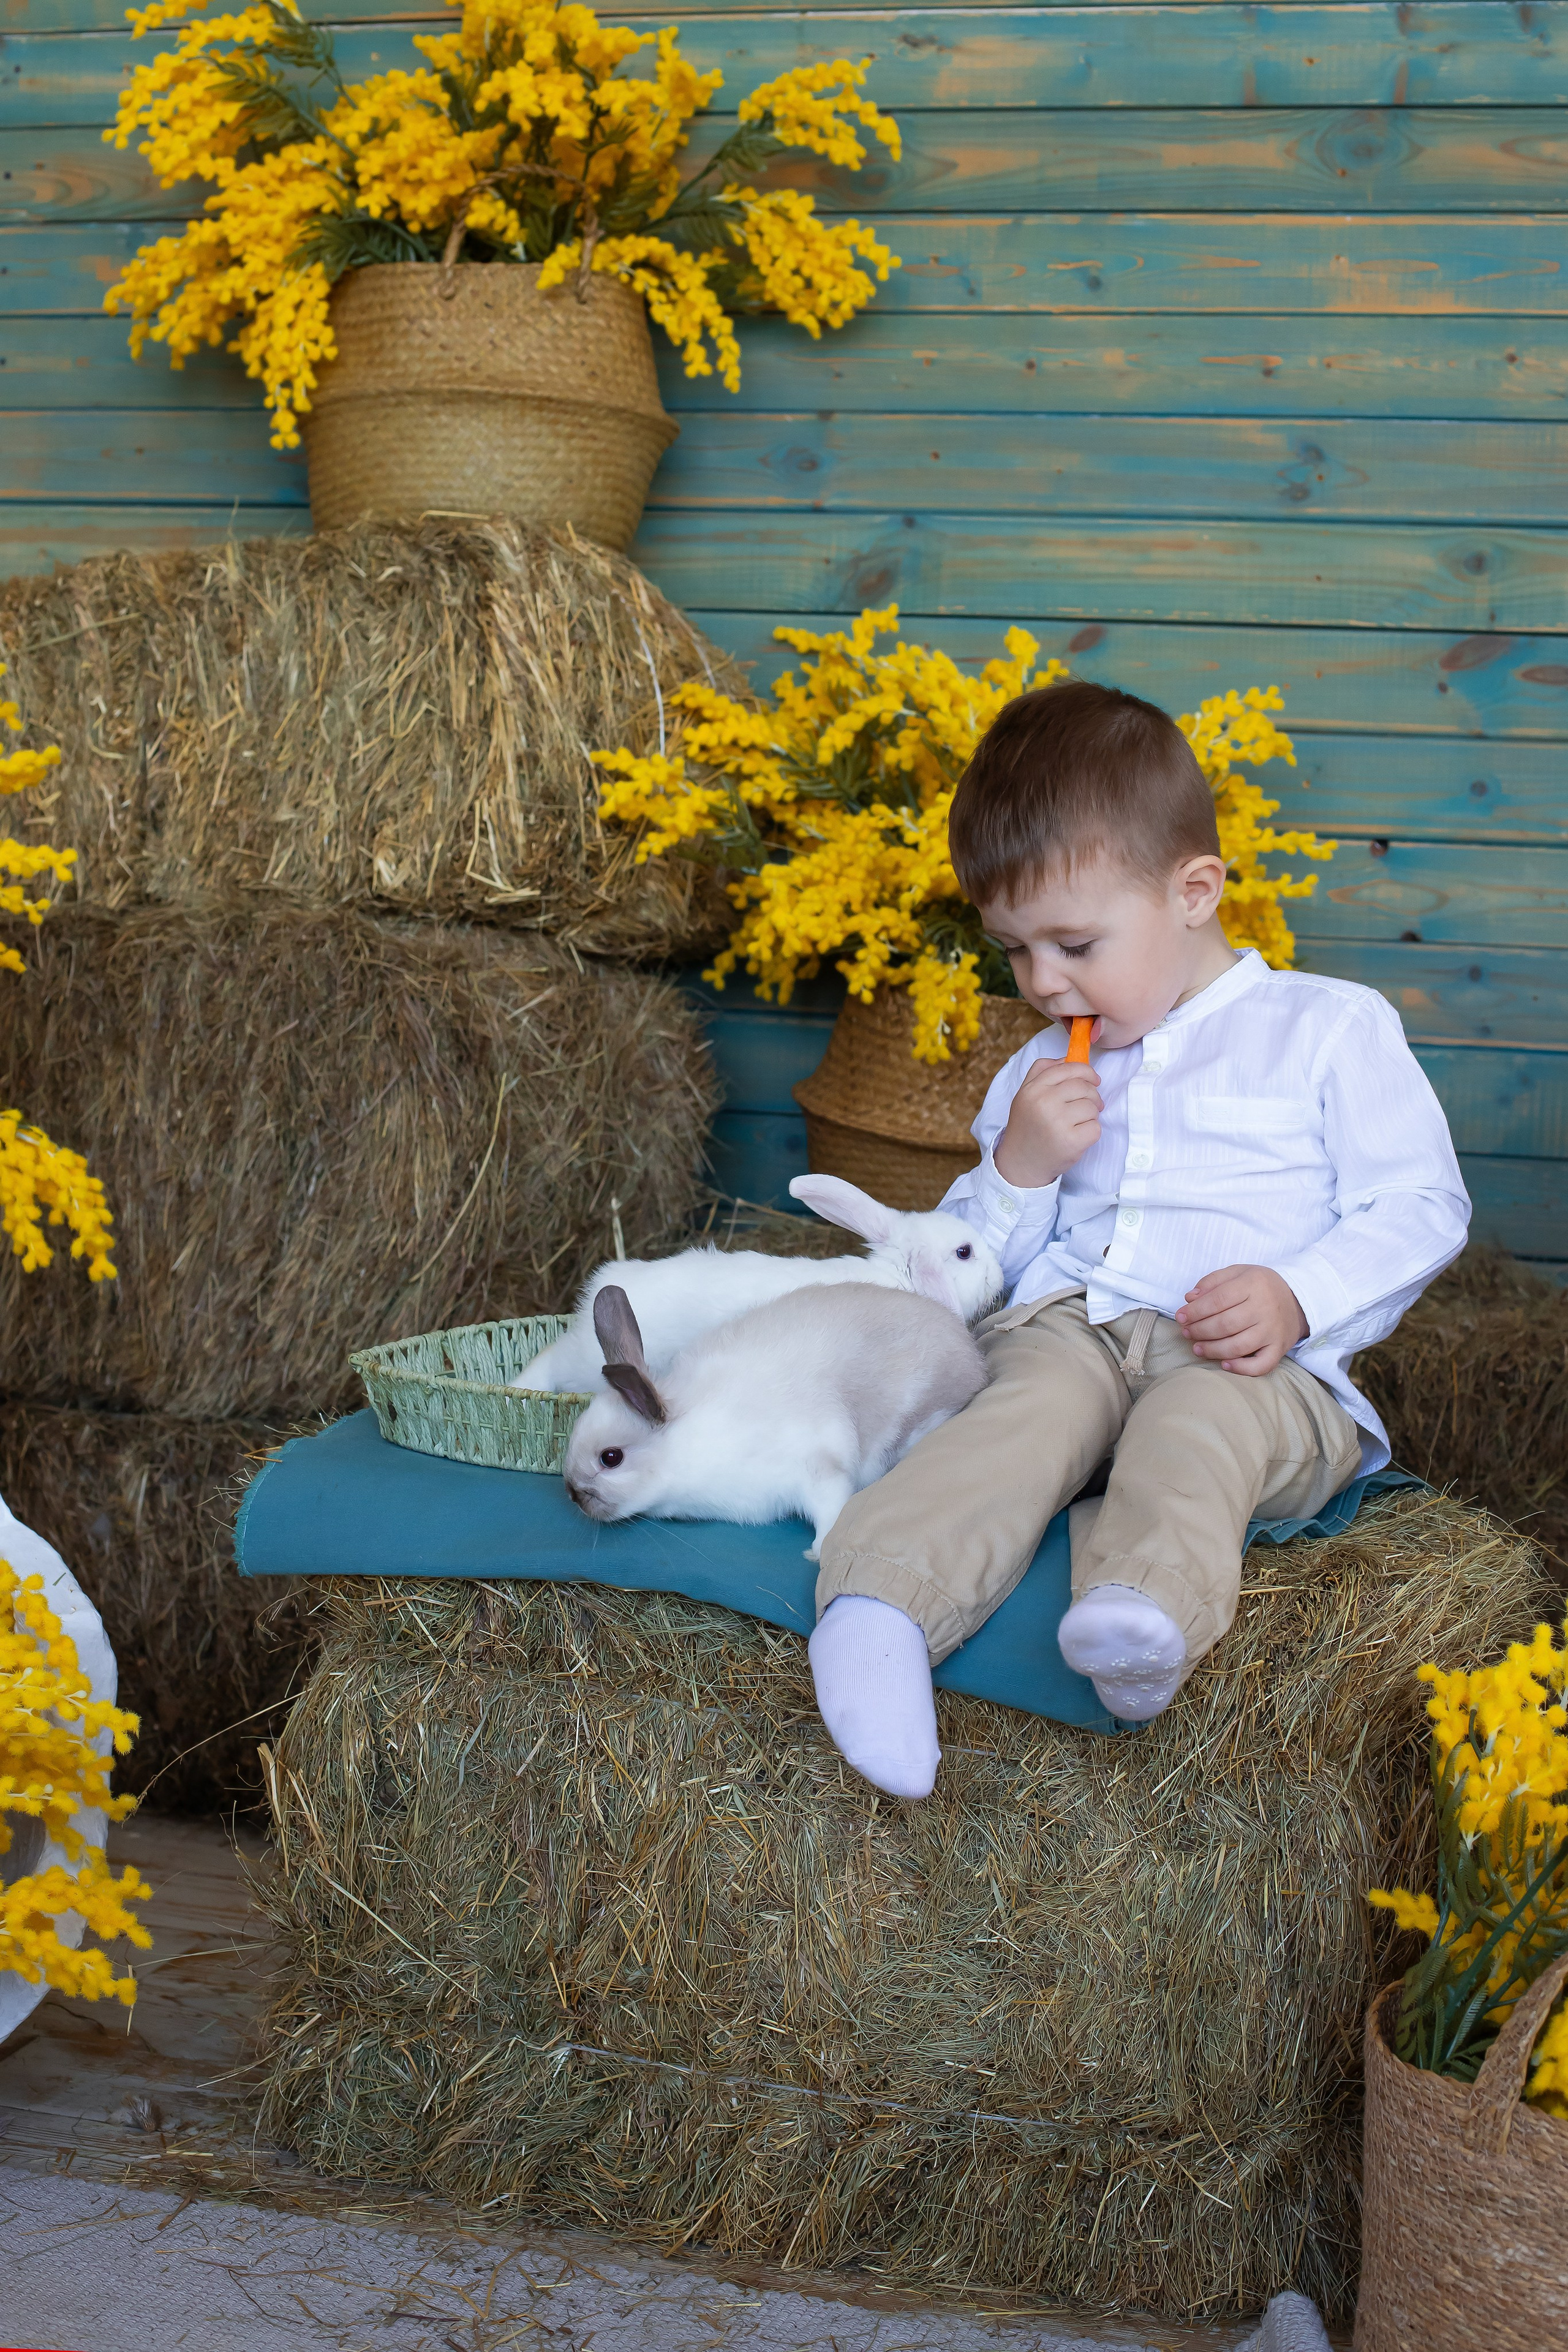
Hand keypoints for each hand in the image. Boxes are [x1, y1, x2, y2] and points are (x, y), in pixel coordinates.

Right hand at [994, 1054, 1101, 1187]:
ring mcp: (1057, 1123)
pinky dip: (1091, 1132)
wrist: (1020, 1163)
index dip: (1086, 1071)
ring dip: (1091, 1115)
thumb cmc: (1027, 1126)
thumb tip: (1069, 1057)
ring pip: (1092, 1107)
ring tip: (1078, 1123)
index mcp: (1032, 1089)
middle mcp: (1043, 1103)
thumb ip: (1042, 1071)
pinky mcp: (1071, 1142)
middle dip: (1092, 1096)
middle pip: (1083, 1087)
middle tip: (1089, 1106)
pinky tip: (1078, 1137)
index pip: (1067, 1069)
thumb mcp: (1025, 1094)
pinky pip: (1095, 1127)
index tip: (1094, 1079)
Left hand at [1176, 1265, 1307, 1375]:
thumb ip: (1212, 1281)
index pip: (1218, 1300)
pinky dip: (1241, 1369)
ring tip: (1197, 1348)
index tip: (1181, 1317)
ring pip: (1238, 1346)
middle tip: (1187, 1333)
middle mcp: (1265, 1308)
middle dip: (1200, 1331)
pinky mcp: (1279, 1349)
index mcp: (1253, 1284)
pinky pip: (1261, 1365)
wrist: (1297, 1300)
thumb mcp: (1238, 1273)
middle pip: (1225, 1324)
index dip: (1195, 1311)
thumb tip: (1190, 1298)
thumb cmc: (1260, 1287)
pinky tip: (1224, 1364)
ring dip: (1212, 1349)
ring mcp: (1273, 1331)